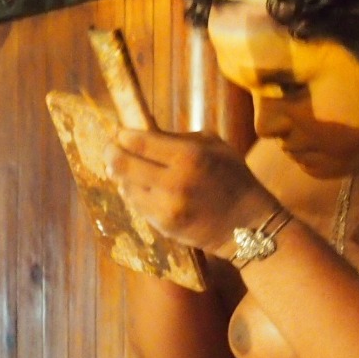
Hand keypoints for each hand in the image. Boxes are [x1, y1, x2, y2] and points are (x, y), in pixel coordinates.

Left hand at [108, 128, 279, 256]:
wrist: (248, 225)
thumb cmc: (233, 178)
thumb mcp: (214, 146)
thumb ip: (178, 138)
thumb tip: (144, 131)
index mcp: (189, 156)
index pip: (140, 141)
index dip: (122, 135)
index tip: (118, 132)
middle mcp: (174, 182)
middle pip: (123, 164)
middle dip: (111, 153)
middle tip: (110, 149)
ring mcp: (165, 207)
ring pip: (126, 186)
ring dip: (121, 176)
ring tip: (124, 167)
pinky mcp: (162, 226)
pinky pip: (136, 205)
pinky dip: (133, 194)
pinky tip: (138, 187)